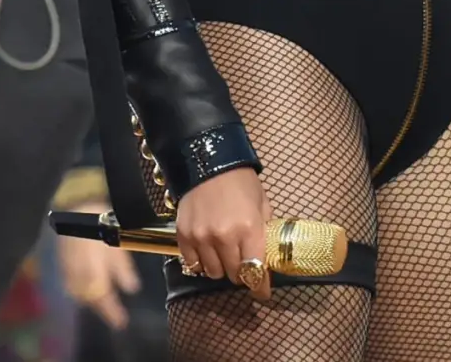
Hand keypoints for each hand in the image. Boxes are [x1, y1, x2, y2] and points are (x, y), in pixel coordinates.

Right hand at [56, 203, 140, 330]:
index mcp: (92, 267)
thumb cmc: (99, 218)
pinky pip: (71, 286)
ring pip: (80, 294)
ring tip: (105, 306)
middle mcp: (77, 273)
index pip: (102, 296)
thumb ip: (122, 267)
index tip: (122, 322)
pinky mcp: (61, 265)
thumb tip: (132, 289)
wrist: (73, 203)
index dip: (111, 312)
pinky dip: (82, 293)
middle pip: (90, 298)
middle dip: (102, 308)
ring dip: (92, 302)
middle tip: (116, 317)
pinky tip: (90, 293)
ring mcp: (67, 269)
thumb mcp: (116, 240)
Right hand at [176, 167, 272, 300]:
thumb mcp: (261, 202)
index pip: (256, 271)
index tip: (263, 291)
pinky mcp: (183, 235)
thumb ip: (264, 230)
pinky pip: (192, 264)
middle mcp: (224, 237)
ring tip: (223, 254)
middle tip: (242, 262)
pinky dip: (200, 261)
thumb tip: (267, 254)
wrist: (209, 159)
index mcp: (248, 228)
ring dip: (220, 267)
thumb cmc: (240, 180)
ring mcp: (201, 237)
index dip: (260, 286)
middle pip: (234, 275)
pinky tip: (206, 250)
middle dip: (241, 272)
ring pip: (212, 273)